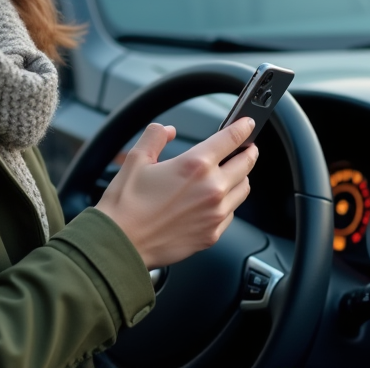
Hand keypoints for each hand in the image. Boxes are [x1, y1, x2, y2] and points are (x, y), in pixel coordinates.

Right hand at [95, 118, 258, 268]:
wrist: (121, 244)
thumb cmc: (126, 205)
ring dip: (241, 177)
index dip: (242, 128)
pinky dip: (228, 203)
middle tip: (247, 148)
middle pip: (245, 164)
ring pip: (243, 189)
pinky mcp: (212, 234)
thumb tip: (167, 130)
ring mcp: (215, 214)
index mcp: (195, 165)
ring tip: (232, 174)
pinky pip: (231, 213)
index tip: (247, 124)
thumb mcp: (136, 159)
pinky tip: (216, 201)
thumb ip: (155, 136)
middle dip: (248, 152)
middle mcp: (212, 188)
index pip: (231, 139)